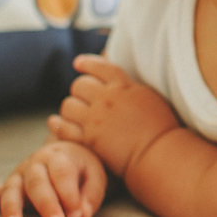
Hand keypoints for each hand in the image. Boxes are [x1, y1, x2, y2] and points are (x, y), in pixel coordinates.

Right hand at [0, 140, 106, 216]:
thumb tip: (83, 214)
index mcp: (58, 155)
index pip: (62, 173)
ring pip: (12, 189)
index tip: (77, 216)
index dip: (70, 195)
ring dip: (12, 208)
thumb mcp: (95, 177)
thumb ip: (91, 195)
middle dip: (47, 205)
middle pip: (38, 182)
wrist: (67, 156)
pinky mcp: (7, 186)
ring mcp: (18, 174)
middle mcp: (35, 162)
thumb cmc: (83, 170)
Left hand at [49, 54, 179, 177]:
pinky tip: (55, 122)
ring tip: (75, 113)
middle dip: (79, 90)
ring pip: (68, 105)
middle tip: (83, 97)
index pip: (100, 67)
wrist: (157, 153)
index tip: (78, 63)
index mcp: (123, 86)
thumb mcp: (148, 96)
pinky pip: (63, 128)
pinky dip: (57, 124)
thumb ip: (130, 86)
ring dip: (70, 108)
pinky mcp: (88, 140)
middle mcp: (106, 100)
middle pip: (80, 85)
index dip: (87, 63)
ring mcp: (95, 120)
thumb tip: (118, 81)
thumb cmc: (160, 127)